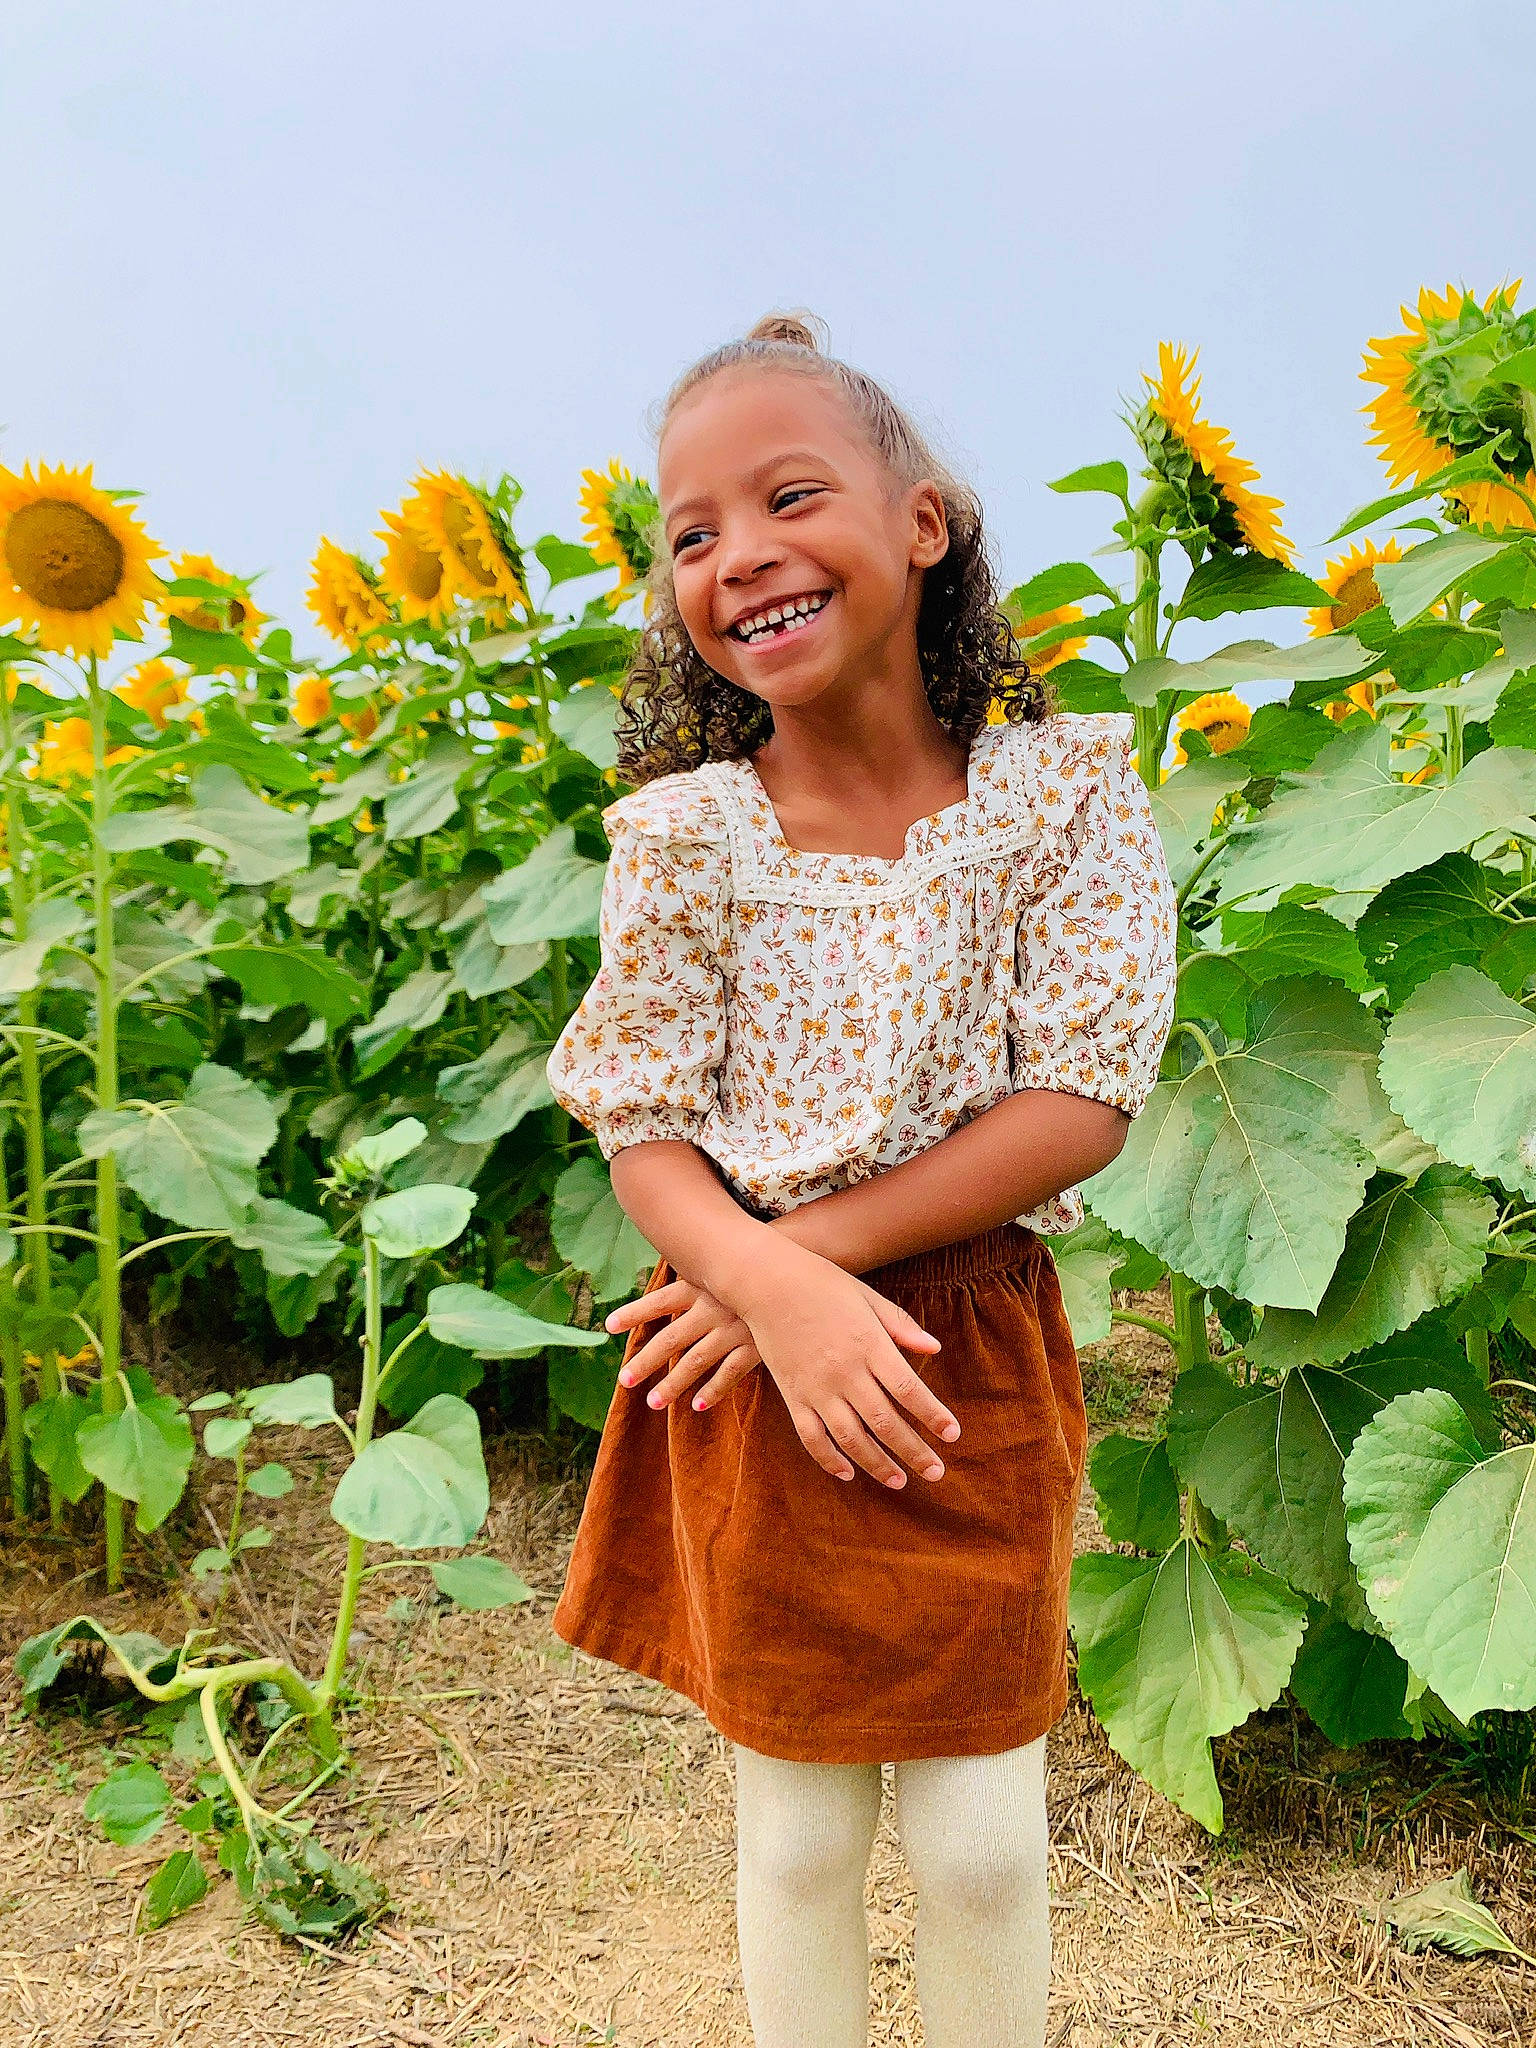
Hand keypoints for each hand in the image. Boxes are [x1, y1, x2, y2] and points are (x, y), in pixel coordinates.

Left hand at [610, 1280, 762, 1410]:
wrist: (798, 1269)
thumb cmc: (753, 1268)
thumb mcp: (720, 1269)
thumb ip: (695, 1279)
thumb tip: (668, 1288)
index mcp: (700, 1287)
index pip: (660, 1301)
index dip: (634, 1312)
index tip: (609, 1325)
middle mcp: (712, 1309)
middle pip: (670, 1338)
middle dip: (646, 1361)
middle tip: (624, 1380)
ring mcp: (733, 1329)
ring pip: (696, 1361)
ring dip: (673, 1383)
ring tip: (653, 1402)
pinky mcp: (756, 1345)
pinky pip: (730, 1372)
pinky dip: (713, 1390)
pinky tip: (696, 1406)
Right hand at [728, 1240, 960, 1487]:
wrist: (766, 1282)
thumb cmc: (822, 1284)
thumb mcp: (867, 1297)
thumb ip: (901, 1325)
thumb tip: (934, 1350)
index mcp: (868, 1345)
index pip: (909, 1391)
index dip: (933, 1416)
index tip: (952, 1435)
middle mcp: (844, 1372)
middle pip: (885, 1422)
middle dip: (914, 1452)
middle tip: (936, 1473)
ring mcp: (816, 1388)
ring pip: (851, 1438)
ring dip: (877, 1465)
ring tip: (899, 1481)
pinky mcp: (792, 1395)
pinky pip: (811, 1437)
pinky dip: (829, 1459)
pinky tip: (847, 1473)